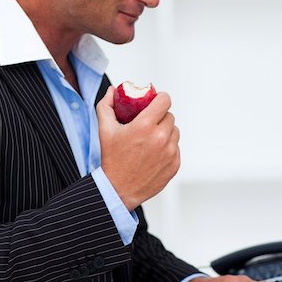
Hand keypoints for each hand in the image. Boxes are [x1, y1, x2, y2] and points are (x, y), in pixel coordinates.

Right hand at [96, 86, 180, 210]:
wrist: (118, 189)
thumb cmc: (112, 159)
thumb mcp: (105, 130)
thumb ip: (107, 106)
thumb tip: (112, 91)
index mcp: (145, 126)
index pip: (165, 101)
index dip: (160, 99)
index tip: (156, 102)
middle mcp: (160, 138)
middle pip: (169, 116)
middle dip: (160, 117)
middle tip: (150, 122)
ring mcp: (170, 152)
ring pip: (175, 132)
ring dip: (166, 132)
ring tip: (152, 138)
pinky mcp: (175, 164)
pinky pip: (176, 148)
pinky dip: (168, 148)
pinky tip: (155, 152)